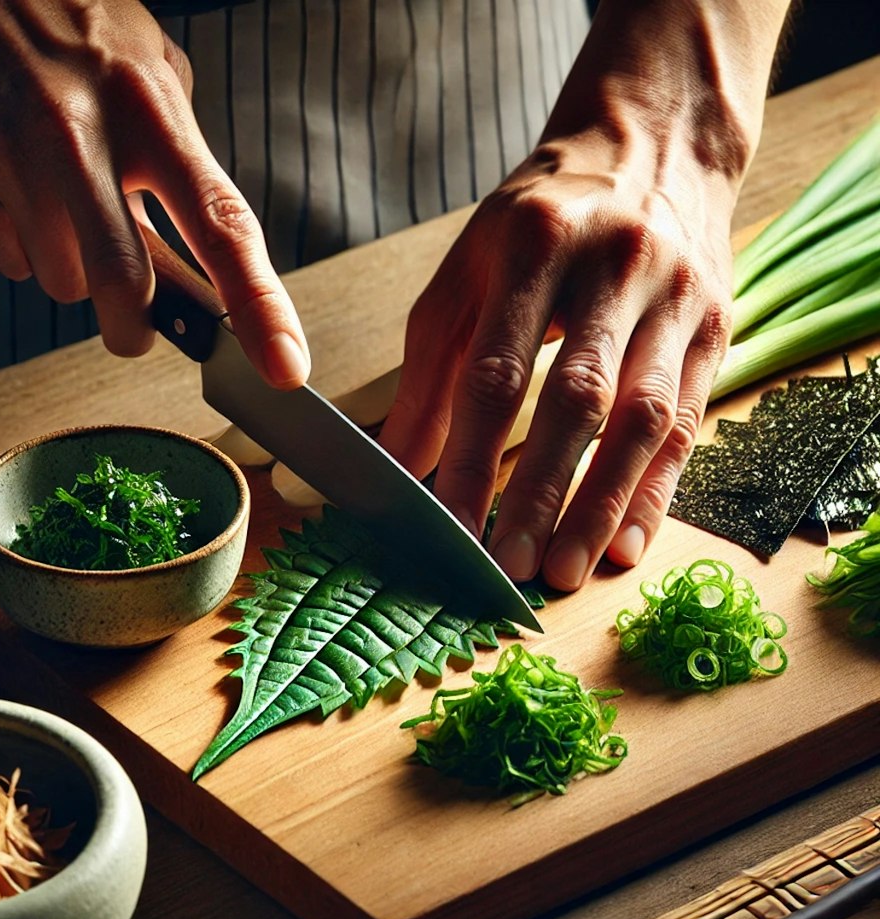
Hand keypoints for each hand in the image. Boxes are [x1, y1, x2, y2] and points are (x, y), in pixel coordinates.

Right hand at [0, 0, 308, 386]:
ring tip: (61, 201)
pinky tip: (15, 187)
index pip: (222, 227)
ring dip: (73, 267)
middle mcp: (79, 134)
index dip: (259, 308)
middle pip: (125, 285)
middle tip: (135, 328)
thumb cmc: (64, 24)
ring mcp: (8, 154)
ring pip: (62, 282)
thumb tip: (208, 263)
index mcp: (150, 109)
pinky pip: (9, 258)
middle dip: (134, 326)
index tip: (283, 366)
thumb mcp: (146, 68)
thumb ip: (182, 163)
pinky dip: (23, 243)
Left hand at [378, 0, 790, 590]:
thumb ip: (430, 370)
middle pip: (578, 398)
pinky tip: (625, 545)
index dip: (469, 457)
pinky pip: (686, 422)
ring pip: (644, 419)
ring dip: (602, 504)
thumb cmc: (539, 223)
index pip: (497, 370)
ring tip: (565, 570)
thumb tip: (399, 467)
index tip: (445, 526)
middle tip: (509, 566)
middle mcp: (617, 266)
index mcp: (536, 244)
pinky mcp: (716, 327)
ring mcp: (677, 298)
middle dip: (539, 490)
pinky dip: (655, 491)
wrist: (652, 151)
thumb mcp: (469, 275)